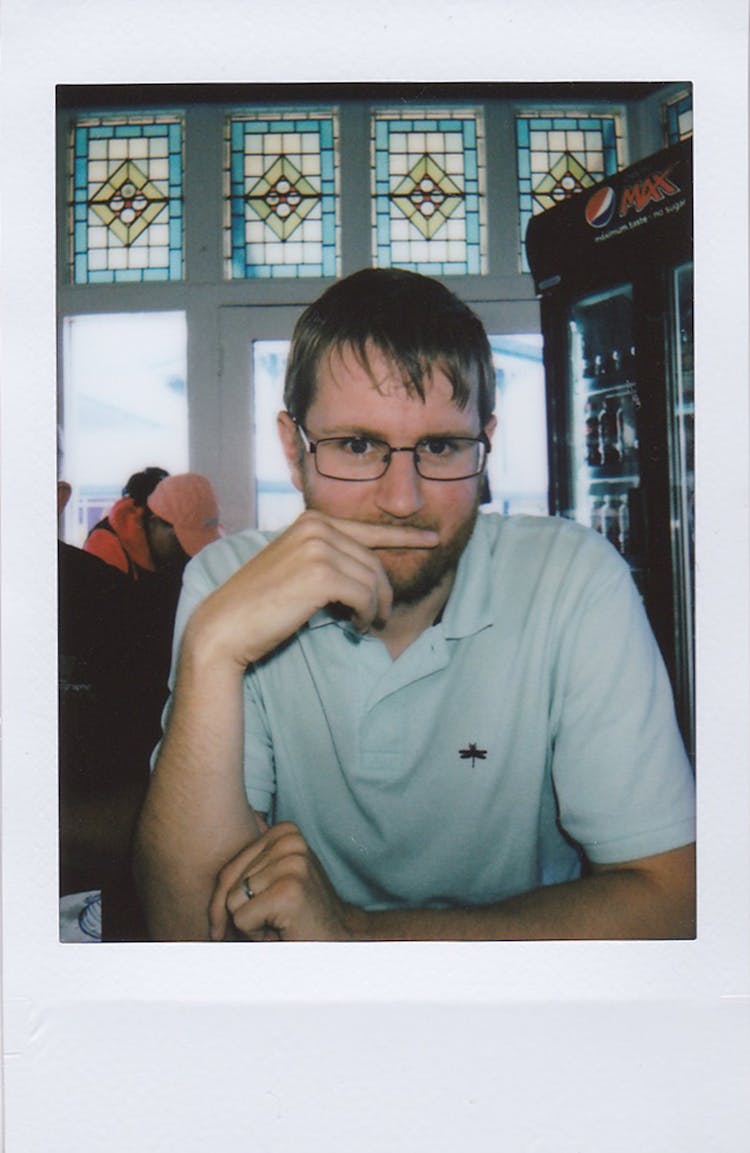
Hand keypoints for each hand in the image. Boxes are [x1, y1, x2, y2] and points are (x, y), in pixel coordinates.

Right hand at [186, 510, 438, 669]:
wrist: (226, 626)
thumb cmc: (260, 604)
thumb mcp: (295, 568)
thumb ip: (327, 558)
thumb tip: (368, 574)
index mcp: (311, 521)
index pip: (368, 529)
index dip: (404, 536)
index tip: (433, 539)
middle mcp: (315, 527)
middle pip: (374, 561)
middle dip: (385, 592)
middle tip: (381, 618)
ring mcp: (318, 548)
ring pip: (373, 580)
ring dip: (375, 609)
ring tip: (364, 626)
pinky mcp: (321, 575)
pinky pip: (366, 596)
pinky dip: (366, 616)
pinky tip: (355, 627)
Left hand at [208, 822, 356, 941]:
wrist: (337, 940)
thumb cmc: (297, 915)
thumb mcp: (268, 881)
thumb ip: (242, 867)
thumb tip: (193, 855)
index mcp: (284, 831)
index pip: (228, 866)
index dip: (225, 899)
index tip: (239, 916)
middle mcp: (290, 840)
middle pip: (228, 883)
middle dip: (242, 910)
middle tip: (274, 919)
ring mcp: (292, 863)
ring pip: (232, 901)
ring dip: (251, 922)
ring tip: (280, 921)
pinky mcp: (290, 890)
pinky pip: (241, 918)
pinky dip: (255, 933)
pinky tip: (282, 929)